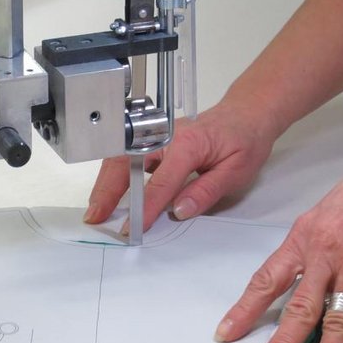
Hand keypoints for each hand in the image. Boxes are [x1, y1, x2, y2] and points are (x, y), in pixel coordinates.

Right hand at [84, 102, 276, 231]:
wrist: (246, 115)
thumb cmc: (244, 140)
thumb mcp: (236, 171)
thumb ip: (206, 192)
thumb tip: (179, 211)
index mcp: (188, 144)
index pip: (161, 182)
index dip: (145, 207)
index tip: (134, 228)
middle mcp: (166, 135)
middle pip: (127, 163)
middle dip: (108, 191)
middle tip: (96, 216)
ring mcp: (157, 134)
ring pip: (121, 157)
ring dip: (105, 183)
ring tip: (96, 209)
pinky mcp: (154, 139)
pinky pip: (127, 155)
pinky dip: (113, 174)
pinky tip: (108, 192)